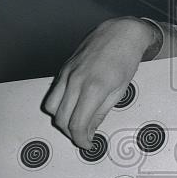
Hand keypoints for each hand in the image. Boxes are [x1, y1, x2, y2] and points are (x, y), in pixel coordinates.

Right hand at [43, 18, 158, 148]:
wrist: (120, 33)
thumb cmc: (124, 59)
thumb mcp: (119, 91)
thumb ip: (100, 113)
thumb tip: (90, 130)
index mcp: (93, 88)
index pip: (77, 124)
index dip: (81, 140)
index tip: (88, 144)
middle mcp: (75, 80)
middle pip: (60, 118)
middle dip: (70, 133)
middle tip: (84, 136)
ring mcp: (67, 73)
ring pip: (51, 106)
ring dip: (61, 119)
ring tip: (76, 122)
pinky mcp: (63, 69)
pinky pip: (54, 92)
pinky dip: (60, 104)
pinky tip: (73, 106)